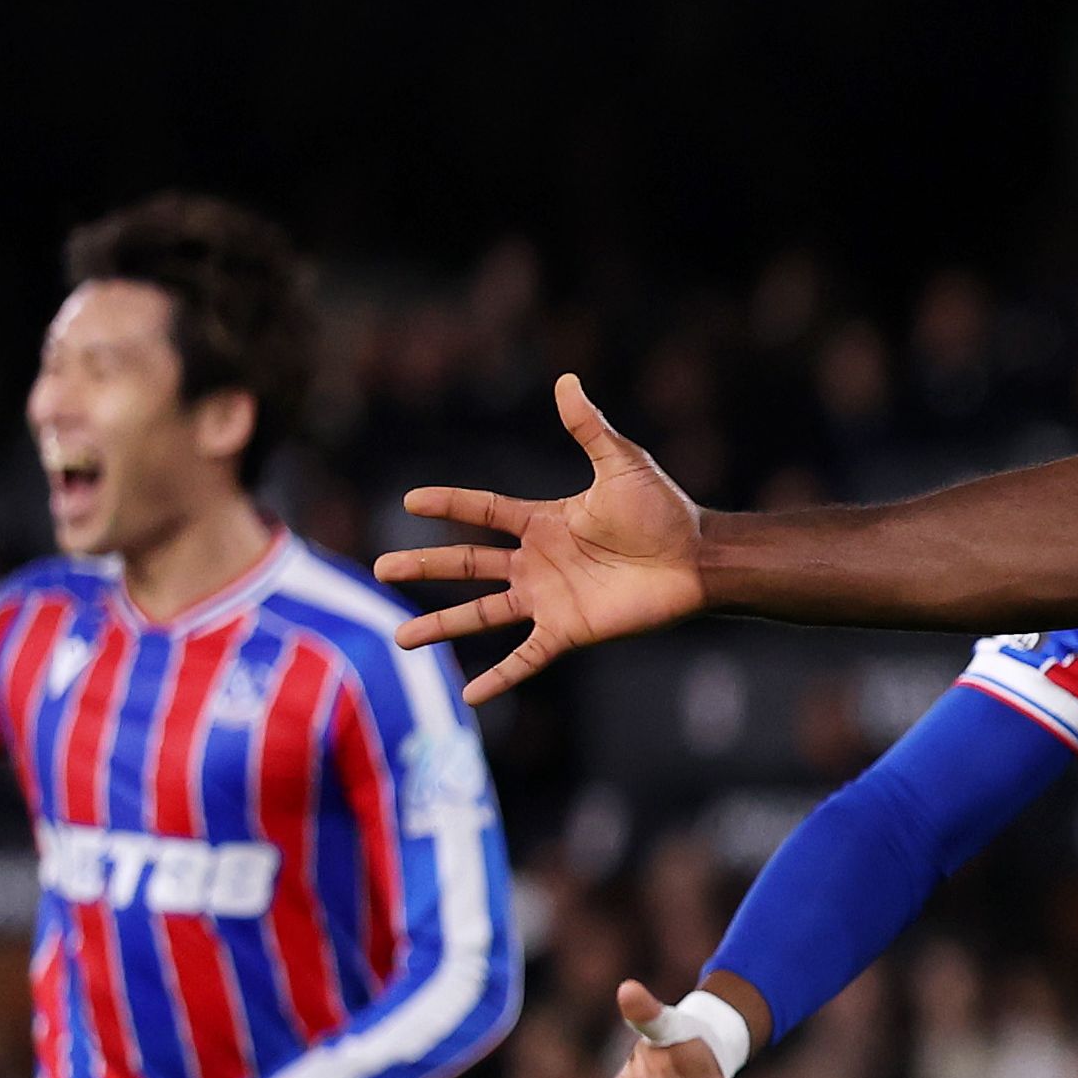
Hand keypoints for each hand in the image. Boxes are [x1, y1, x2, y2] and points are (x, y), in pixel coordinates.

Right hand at [380, 375, 708, 704]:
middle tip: (381, 570)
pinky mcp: (569, 631)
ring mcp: (549, 599)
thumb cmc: (663, 511)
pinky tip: (469, 697)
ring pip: (482, 614)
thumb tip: (566, 380)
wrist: (697, 559)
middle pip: (467, 564)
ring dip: (442, 625)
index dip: (448, 503)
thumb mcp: (620, 463)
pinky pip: (525, 657)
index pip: (483, 510)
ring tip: (401, 638)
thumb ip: (587, 428)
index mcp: (544, 521)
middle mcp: (537, 562)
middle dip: (424, 565)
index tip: (409, 501)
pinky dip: (499, 678)